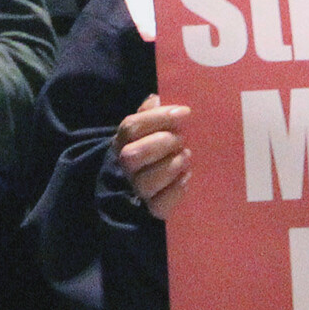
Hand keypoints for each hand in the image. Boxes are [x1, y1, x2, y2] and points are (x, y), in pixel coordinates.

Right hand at [116, 94, 192, 219]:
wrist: (137, 192)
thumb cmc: (149, 153)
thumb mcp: (144, 132)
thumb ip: (149, 116)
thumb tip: (156, 98)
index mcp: (122, 143)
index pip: (132, 127)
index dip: (158, 118)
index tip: (185, 113)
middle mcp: (124, 167)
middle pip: (134, 155)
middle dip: (162, 143)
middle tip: (182, 139)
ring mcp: (135, 190)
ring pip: (147, 181)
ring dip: (171, 166)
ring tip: (186, 157)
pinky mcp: (149, 211)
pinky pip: (160, 205)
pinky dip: (176, 191)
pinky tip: (186, 178)